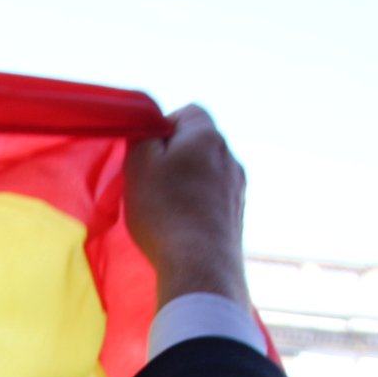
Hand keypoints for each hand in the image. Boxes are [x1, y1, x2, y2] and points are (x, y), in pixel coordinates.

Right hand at [124, 104, 249, 309]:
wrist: (200, 265)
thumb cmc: (164, 210)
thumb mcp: (138, 165)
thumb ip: (142, 137)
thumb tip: (150, 131)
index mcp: (208, 136)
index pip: (187, 112)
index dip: (162, 127)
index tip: (145, 154)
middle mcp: (230, 156)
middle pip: (198, 144)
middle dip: (174, 157)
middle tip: (150, 182)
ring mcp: (238, 187)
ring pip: (207, 173)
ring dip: (186, 183)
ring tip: (164, 209)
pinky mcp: (238, 215)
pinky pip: (213, 199)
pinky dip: (197, 206)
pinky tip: (181, 227)